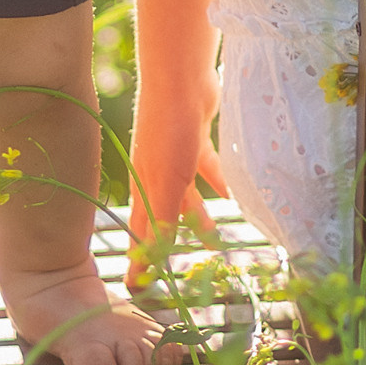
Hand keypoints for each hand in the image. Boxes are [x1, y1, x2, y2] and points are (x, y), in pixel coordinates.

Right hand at [127, 143, 230, 291]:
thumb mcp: (166, 181)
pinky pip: (208, 171)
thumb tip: (158, 254)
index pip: (140, 233)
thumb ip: (164, 216)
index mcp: (144, 189)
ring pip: (188, 200)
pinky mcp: (195, 143)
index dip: (139, 259)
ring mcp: (175, 160)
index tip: (135, 285)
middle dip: (169, 245)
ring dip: (201, 221)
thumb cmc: (168, 130)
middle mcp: (156, 177)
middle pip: (164, 220)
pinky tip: (230, 195)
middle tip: (176, 270)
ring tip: (216, 243)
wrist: (180, 79)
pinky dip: (218, 185)